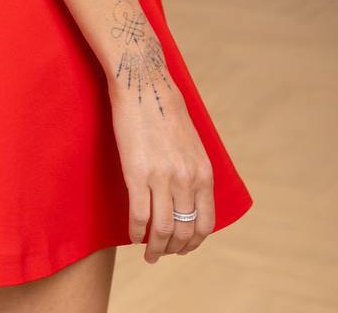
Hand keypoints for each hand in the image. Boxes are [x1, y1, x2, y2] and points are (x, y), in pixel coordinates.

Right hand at [104, 0, 215, 262]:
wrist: (143, 82)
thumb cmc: (165, 108)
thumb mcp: (192, 142)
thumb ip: (193, 170)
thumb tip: (189, 196)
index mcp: (203, 172)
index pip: (205, 222)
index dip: (193, 241)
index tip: (182, 247)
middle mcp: (186, 178)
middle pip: (184, 231)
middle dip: (174, 249)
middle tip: (162, 254)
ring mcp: (161, 177)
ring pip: (162, 230)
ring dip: (155, 248)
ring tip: (148, 253)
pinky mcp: (137, 173)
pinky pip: (139, 216)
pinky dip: (136, 232)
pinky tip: (133, 235)